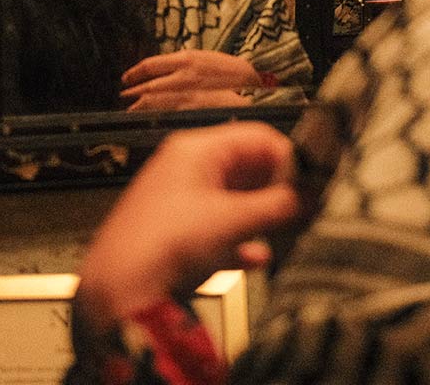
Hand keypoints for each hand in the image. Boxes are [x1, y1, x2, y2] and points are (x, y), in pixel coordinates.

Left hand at [74, 123, 299, 333]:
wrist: (116, 293)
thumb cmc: (164, 244)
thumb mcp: (230, 221)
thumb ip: (277, 206)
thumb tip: (314, 195)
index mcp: (196, 150)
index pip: (255, 136)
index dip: (288, 156)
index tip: (313, 182)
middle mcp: (187, 169)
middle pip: (246, 168)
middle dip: (278, 189)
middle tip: (308, 210)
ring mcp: (181, 201)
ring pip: (234, 200)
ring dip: (262, 216)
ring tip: (291, 232)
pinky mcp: (177, 234)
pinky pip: (219, 230)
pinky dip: (240, 241)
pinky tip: (258, 259)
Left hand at [122, 50, 260, 110]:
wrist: (258, 87)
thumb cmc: (236, 73)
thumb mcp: (209, 59)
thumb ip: (186, 64)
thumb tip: (167, 70)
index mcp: (186, 59)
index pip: (150, 65)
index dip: (135, 72)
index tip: (126, 78)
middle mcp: (183, 77)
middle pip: (148, 86)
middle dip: (134, 94)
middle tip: (125, 98)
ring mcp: (187, 97)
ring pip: (154, 103)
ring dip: (140, 108)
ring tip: (131, 112)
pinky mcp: (193, 114)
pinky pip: (168, 116)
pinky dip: (155, 118)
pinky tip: (150, 121)